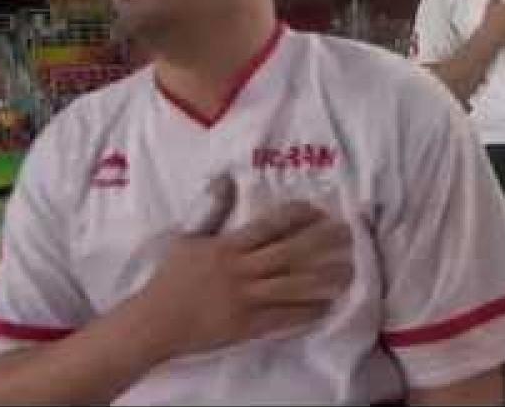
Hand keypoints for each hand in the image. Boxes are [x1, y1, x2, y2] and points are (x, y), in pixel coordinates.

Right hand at [142, 185, 353, 358]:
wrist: (155, 323)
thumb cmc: (171, 279)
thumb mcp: (188, 238)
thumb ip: (212, 209)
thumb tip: (226, 178)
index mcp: (227, 247)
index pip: (268, 226)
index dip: (295, 216)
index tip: (318, 210)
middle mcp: (240, 271)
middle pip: (288, 253)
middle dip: (320, 243)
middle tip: (348, 234)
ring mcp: (245, 300)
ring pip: (292, 286)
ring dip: (323, 279)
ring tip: (349, 271)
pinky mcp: (247, 326)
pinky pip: (283, 317)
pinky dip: (306, 312)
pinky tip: (327, 306)